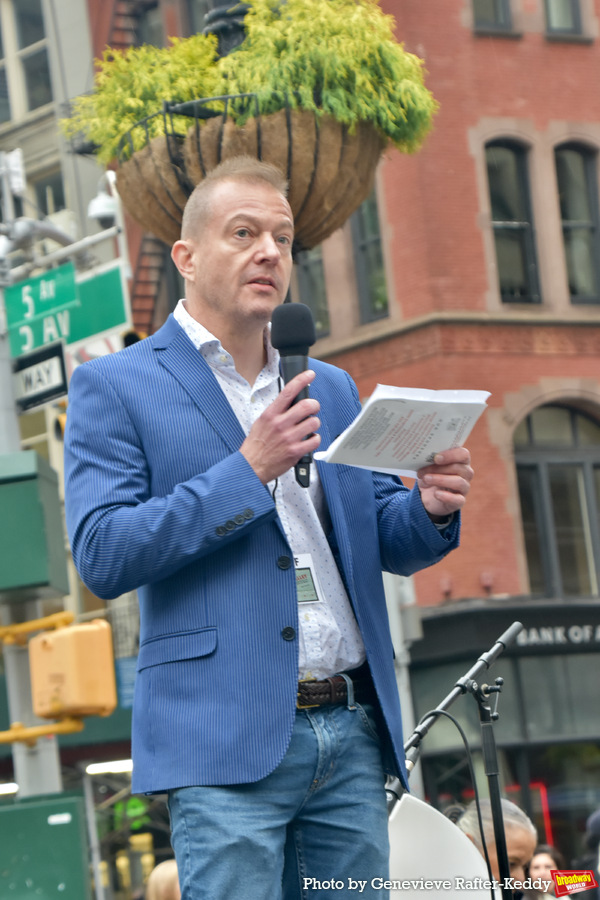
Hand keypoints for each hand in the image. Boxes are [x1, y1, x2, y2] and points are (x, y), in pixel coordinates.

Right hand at [240, 369, 320, 483]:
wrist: (251, 466)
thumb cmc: (257, 444)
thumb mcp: (261, 422)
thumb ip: (276, 412)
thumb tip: (290, 401)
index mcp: (271, 414)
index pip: (288, 391)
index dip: (301, 380)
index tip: (310, 375)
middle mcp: (280, 424)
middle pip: (307, 406)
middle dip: (314, 405)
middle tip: (313, 408)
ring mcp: (289, 438)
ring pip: (314, 422)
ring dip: (314, 423)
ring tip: (309, 427)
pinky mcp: (295, 451)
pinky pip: (315, 440)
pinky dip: (315, 439)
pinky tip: (309, 440)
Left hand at [416, 447, 473, 520]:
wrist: (429, 495)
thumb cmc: (432, 475)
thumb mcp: (428, 466)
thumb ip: (429, 460)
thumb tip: (421, 457)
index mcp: (461, 460)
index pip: (463, 454)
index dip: (451, 455)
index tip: (436, 458)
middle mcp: (466, 473)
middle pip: (459, 468)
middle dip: (438, 469)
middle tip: (422, 471)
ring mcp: (464, 487)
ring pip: (458, 482)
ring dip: (440, 480)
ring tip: (426, 479)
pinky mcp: (460, 501)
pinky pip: (458, 499)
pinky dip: (447, 497)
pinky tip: (436, 494)